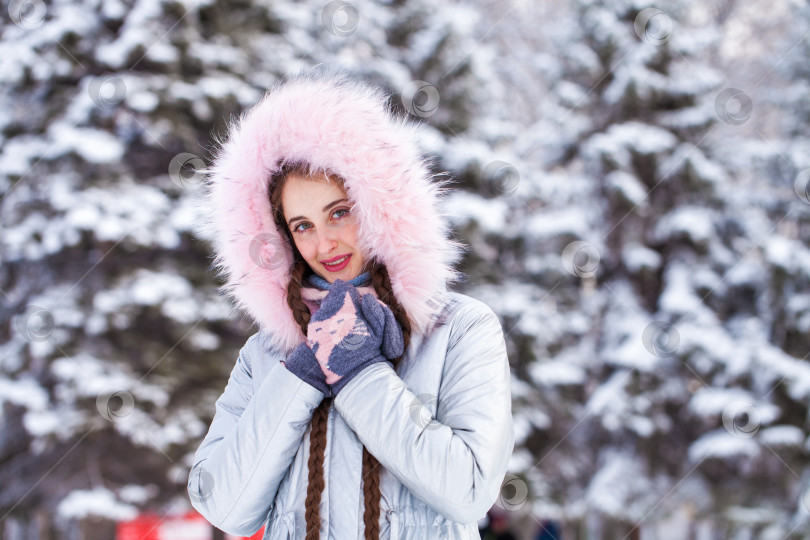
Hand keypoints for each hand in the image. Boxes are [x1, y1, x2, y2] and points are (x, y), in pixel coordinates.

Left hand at [307, 279, 403, 395]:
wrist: (354, 371)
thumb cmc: (370, 349)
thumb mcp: (379, 327)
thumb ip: (373, 307)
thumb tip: (365, 296)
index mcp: (345, 308)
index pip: (341, 288)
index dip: (349, 294)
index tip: (354, 303)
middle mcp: (327, 312)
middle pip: (330, 298)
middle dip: (339, 305)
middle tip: (349, 318)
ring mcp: (317, 324)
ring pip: (323, 310)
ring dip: (331, 315)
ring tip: (342, 329)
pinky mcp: (311, 335)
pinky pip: (318, 323)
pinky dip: (325, 326)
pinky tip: (333, 336)